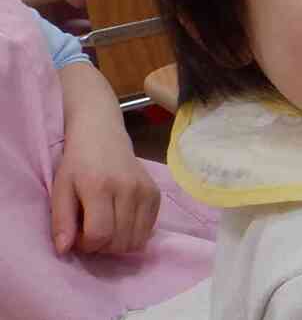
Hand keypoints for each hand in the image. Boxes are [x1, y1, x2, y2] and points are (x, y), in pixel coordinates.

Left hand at [51, 110, 160, 254]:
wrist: (103, 136)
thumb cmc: (78, 164)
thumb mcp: (60, 189)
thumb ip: (61, 220)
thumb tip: (64, 250)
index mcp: (99, 187)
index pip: (99, 234)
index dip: (86, 245)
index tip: (78, 236)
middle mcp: (128, 189)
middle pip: (119, 241)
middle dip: (102, 246)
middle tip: (91, 232)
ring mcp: (146, 191)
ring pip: (136, 240)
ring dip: (118, 244)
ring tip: (107, 229)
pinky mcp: (156, 194)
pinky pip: (148, 230)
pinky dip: (133, 234)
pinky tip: (121, 222)